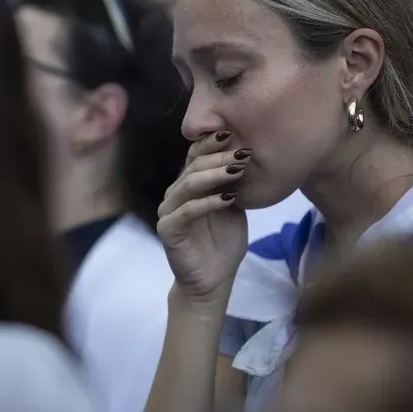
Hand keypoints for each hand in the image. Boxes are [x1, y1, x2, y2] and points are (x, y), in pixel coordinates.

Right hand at [157, 131, 249, 307]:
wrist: (214, 279)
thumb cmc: (223, 242)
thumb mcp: (233, 206)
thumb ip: (232, 183)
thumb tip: (244, 155)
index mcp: (188, 186)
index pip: (195, 156)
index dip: (211, 143)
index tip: (234, 132)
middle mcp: (175, 194)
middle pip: (193, 167)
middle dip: (218, 157)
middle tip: (242, 151)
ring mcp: (169, 212)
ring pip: (189, 185)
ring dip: (214, 175)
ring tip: (238, 169)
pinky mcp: (168, 230)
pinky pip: (187, 211)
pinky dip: (208, 202)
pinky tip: (228, 198)